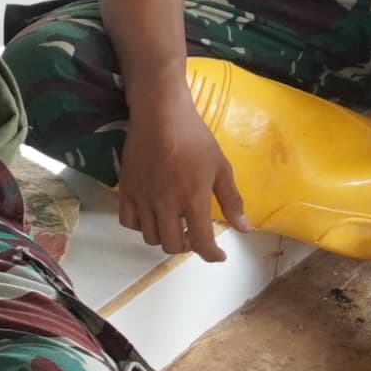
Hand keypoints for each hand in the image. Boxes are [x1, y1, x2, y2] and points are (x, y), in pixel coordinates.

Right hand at [115, 103, 244, 264]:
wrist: (160, 115)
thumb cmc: (195, 138)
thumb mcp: (221, 167)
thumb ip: (232, 200)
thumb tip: (244, 228)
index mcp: (192, 201)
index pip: (202, 243)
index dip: (211, 255)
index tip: (217, 255)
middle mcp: (166, 206)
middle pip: (173, 246)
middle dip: (188, 246)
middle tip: (195, 234)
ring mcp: (143, 199)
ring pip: (150, 237)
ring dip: (165, 237)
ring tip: (174, 224)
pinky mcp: (126, 190)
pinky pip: (128, 221)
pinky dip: (141, 226)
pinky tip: (151, 215)